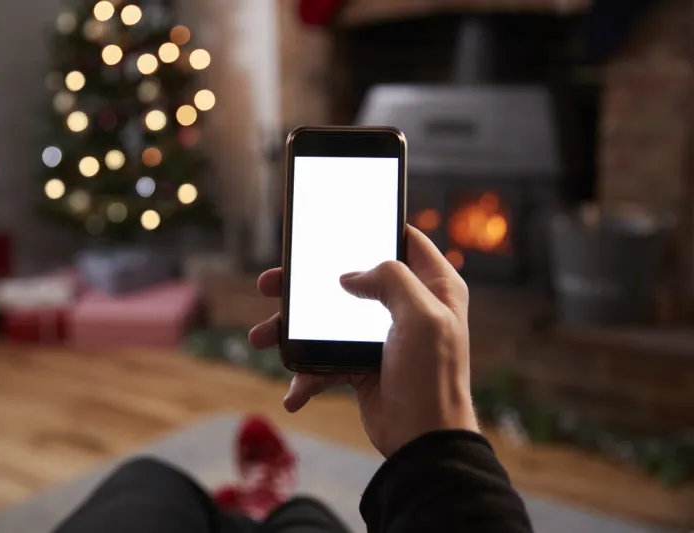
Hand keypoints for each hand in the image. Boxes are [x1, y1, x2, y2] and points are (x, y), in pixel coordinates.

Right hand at [248, 225, 478, 456]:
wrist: (424, 441)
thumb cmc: (433, 377)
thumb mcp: (422, 316)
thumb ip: (391, 279)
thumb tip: (350, 277)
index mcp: (433, 286)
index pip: (404, 240)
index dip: (371, 229)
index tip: (334, 225)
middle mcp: (408, 306)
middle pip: (350, 279)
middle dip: (306, 285)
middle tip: (270, 284)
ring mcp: (382, 337)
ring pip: (329, 320)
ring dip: (292, 331)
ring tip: (260, 338)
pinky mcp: (362, 366)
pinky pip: (326, 360)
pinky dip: (307, 375)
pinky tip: (295, 393)